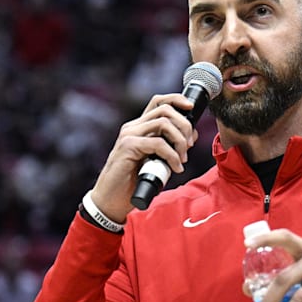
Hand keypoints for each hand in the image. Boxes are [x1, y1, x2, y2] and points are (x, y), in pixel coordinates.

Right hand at [89, 94, 199, 222]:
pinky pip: (158, 143)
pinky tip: (175, 168)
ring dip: (180, 141)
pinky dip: (172, 156)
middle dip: (185, 125)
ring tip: (182, 159)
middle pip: (165, 109)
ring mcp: (129, 135)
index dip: (177, 100)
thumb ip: (169, 147)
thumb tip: (191, 136)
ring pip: (164, 123)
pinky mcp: (128, 147)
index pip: (158, 102)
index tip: (191, 110)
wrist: (110, 200)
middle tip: (189, 146)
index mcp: (139, 127)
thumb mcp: (156, 161)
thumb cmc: (132, 183)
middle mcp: (133, 127)